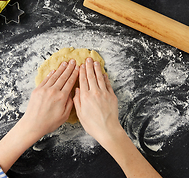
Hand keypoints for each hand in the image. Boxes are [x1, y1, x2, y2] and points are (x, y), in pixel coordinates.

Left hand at [0, 59, 78, 172]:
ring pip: (54, 76)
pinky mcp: (37, 90)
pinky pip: (45, 80)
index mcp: (62, 97)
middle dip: (69, 68)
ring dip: (60, 69)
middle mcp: (53, 91)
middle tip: (73, 61)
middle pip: (63, 77)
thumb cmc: (49, 123)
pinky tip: (54, 70)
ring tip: (65, 63)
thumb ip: (70, 103)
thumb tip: (71, 93)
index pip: (70, 82)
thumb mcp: (64, 116)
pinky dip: (50, 74)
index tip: (77, 68)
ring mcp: (44, 89)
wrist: (33, 124)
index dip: (74, 74)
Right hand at [73, 58, 161, 177]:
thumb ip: (77, 101)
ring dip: (97, 69)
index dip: (82, 72)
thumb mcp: (80, 114)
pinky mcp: (112, 96)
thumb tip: (76, 90)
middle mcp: (94, 93)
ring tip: (95, 63)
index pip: (83, 80)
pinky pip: (108, 84)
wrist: (107, 129)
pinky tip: (104, 74)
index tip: (81, 65)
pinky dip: (105, 78)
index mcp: (85, 97)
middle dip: (89, 67)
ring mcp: (104, 94)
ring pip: (100, 78)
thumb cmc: (92, 124)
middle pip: (91, 76)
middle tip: (88, 59)